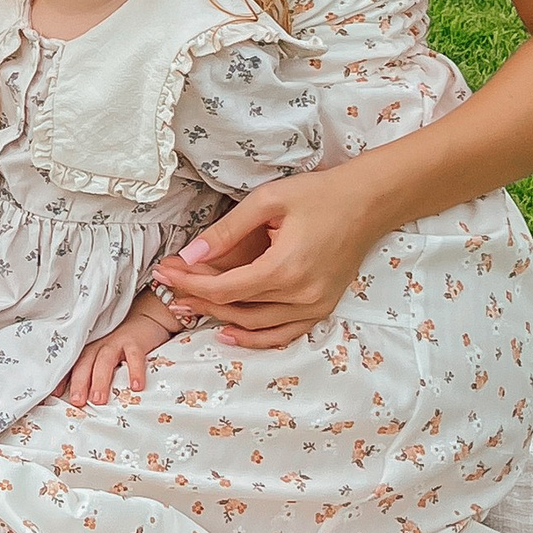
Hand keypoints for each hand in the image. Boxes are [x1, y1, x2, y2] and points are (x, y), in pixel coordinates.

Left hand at [60, 292, 191, 405]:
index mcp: (89, 350)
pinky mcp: (135, 342)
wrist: (145, 320)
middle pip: (85, 362)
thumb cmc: (122, 345)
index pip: (72, 365)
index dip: (63, 379)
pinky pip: (134, 357)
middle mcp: (99, 345)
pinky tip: (136, 386)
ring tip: (99, 400)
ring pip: (104, 360)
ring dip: (100, 380)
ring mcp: (117, 342)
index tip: (56, 395)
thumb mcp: (105, 356)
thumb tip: (84, 398)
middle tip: (77, 401)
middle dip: (79, 382)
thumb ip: (94, 372)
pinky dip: (135, 371)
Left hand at [153, 171, 384, 349]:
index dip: (190, 282)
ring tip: (188, 306)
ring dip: (220, 317)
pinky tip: (229, 331)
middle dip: (197, 298)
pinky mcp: (322, 309)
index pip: (225, 288)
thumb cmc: (317, 195)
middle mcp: (301, 296)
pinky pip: (283, 333)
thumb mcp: (267, 201)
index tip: (165, 270)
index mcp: (285, 268)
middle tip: (168, 286)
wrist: (366, 203)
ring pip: (256, 325)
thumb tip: (189, 254)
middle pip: (236, 308)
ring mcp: (314, 307)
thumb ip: (226, 231)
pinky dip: (255, 337)